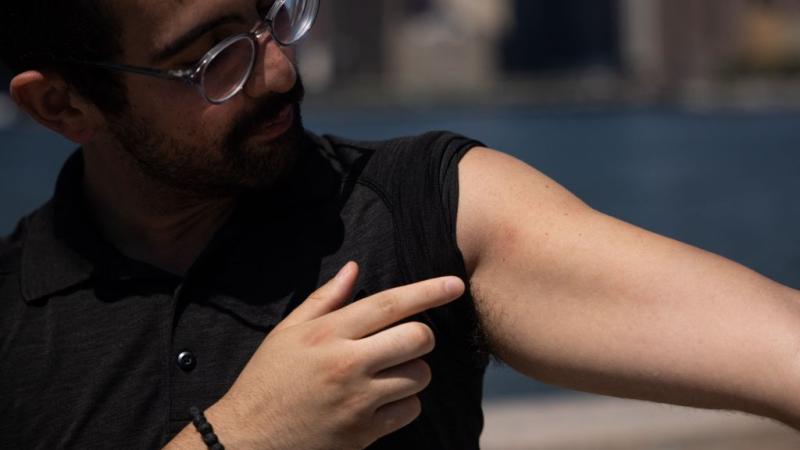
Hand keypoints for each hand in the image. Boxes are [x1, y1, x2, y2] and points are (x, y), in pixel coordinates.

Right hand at [206, 262, 464, 449]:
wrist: (247, 440)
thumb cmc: (267, 381)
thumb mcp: (287, 333)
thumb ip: (325, 300)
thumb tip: (354, 268)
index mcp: (327, 334)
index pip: (389, 304)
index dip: (428, 291)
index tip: (455, 284)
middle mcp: (346, 363)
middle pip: (417, 337)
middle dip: (422, 335)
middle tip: (407, 340)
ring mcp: (357, 400)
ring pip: (419, 374)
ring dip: (414, 370)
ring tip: (388, 372)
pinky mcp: (363, 432)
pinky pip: (410, 409)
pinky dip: (405, 402)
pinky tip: (382, 399)